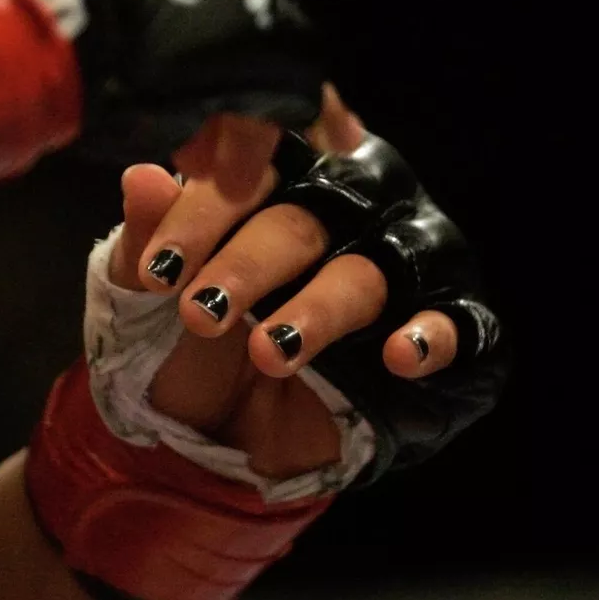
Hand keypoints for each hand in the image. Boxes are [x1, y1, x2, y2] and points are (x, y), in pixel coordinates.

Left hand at [109, 93, 504, 480]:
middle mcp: (342, 207)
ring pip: (365, 270)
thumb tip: (140, 177)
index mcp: (271, 180)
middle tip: (198, 316)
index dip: (204, 211)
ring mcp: (394, 262)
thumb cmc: (189, 335)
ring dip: (319, 309)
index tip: (159, 268)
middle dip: (245, 267)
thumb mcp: (151, 295)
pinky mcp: (434, 320)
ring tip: (268, 351)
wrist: (223, 429)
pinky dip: (433, 335)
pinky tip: (397, 354)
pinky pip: (457, 319)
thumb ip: (147, 235)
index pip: (245, 170)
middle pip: (300, 218)